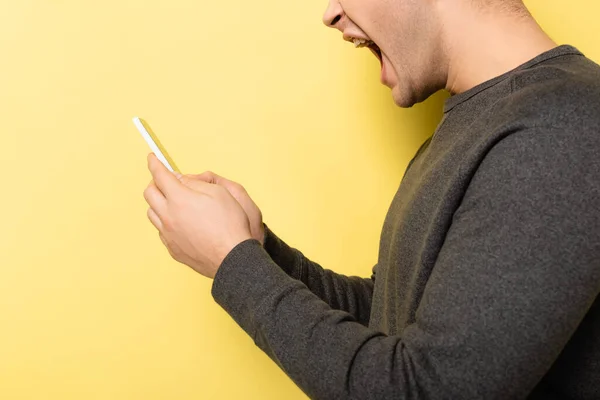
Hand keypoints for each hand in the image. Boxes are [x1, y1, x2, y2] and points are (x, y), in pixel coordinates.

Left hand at [143, 154, 251, 278]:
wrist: (232, 257)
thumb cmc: (230, 224)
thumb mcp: (219, 192)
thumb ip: (195, 183)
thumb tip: (179, 179)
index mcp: (179, 199)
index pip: (159, 175)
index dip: (155, 164)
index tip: (152, 158)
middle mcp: (168, 216)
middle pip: (150, 193)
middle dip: (155, 182)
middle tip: (166, 180)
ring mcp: (168, 234)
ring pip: (152, 213)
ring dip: (159, 203)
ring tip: (173, 202)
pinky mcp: (172, 248)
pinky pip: (161, 230)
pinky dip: (166, 221)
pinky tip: (179, 222)